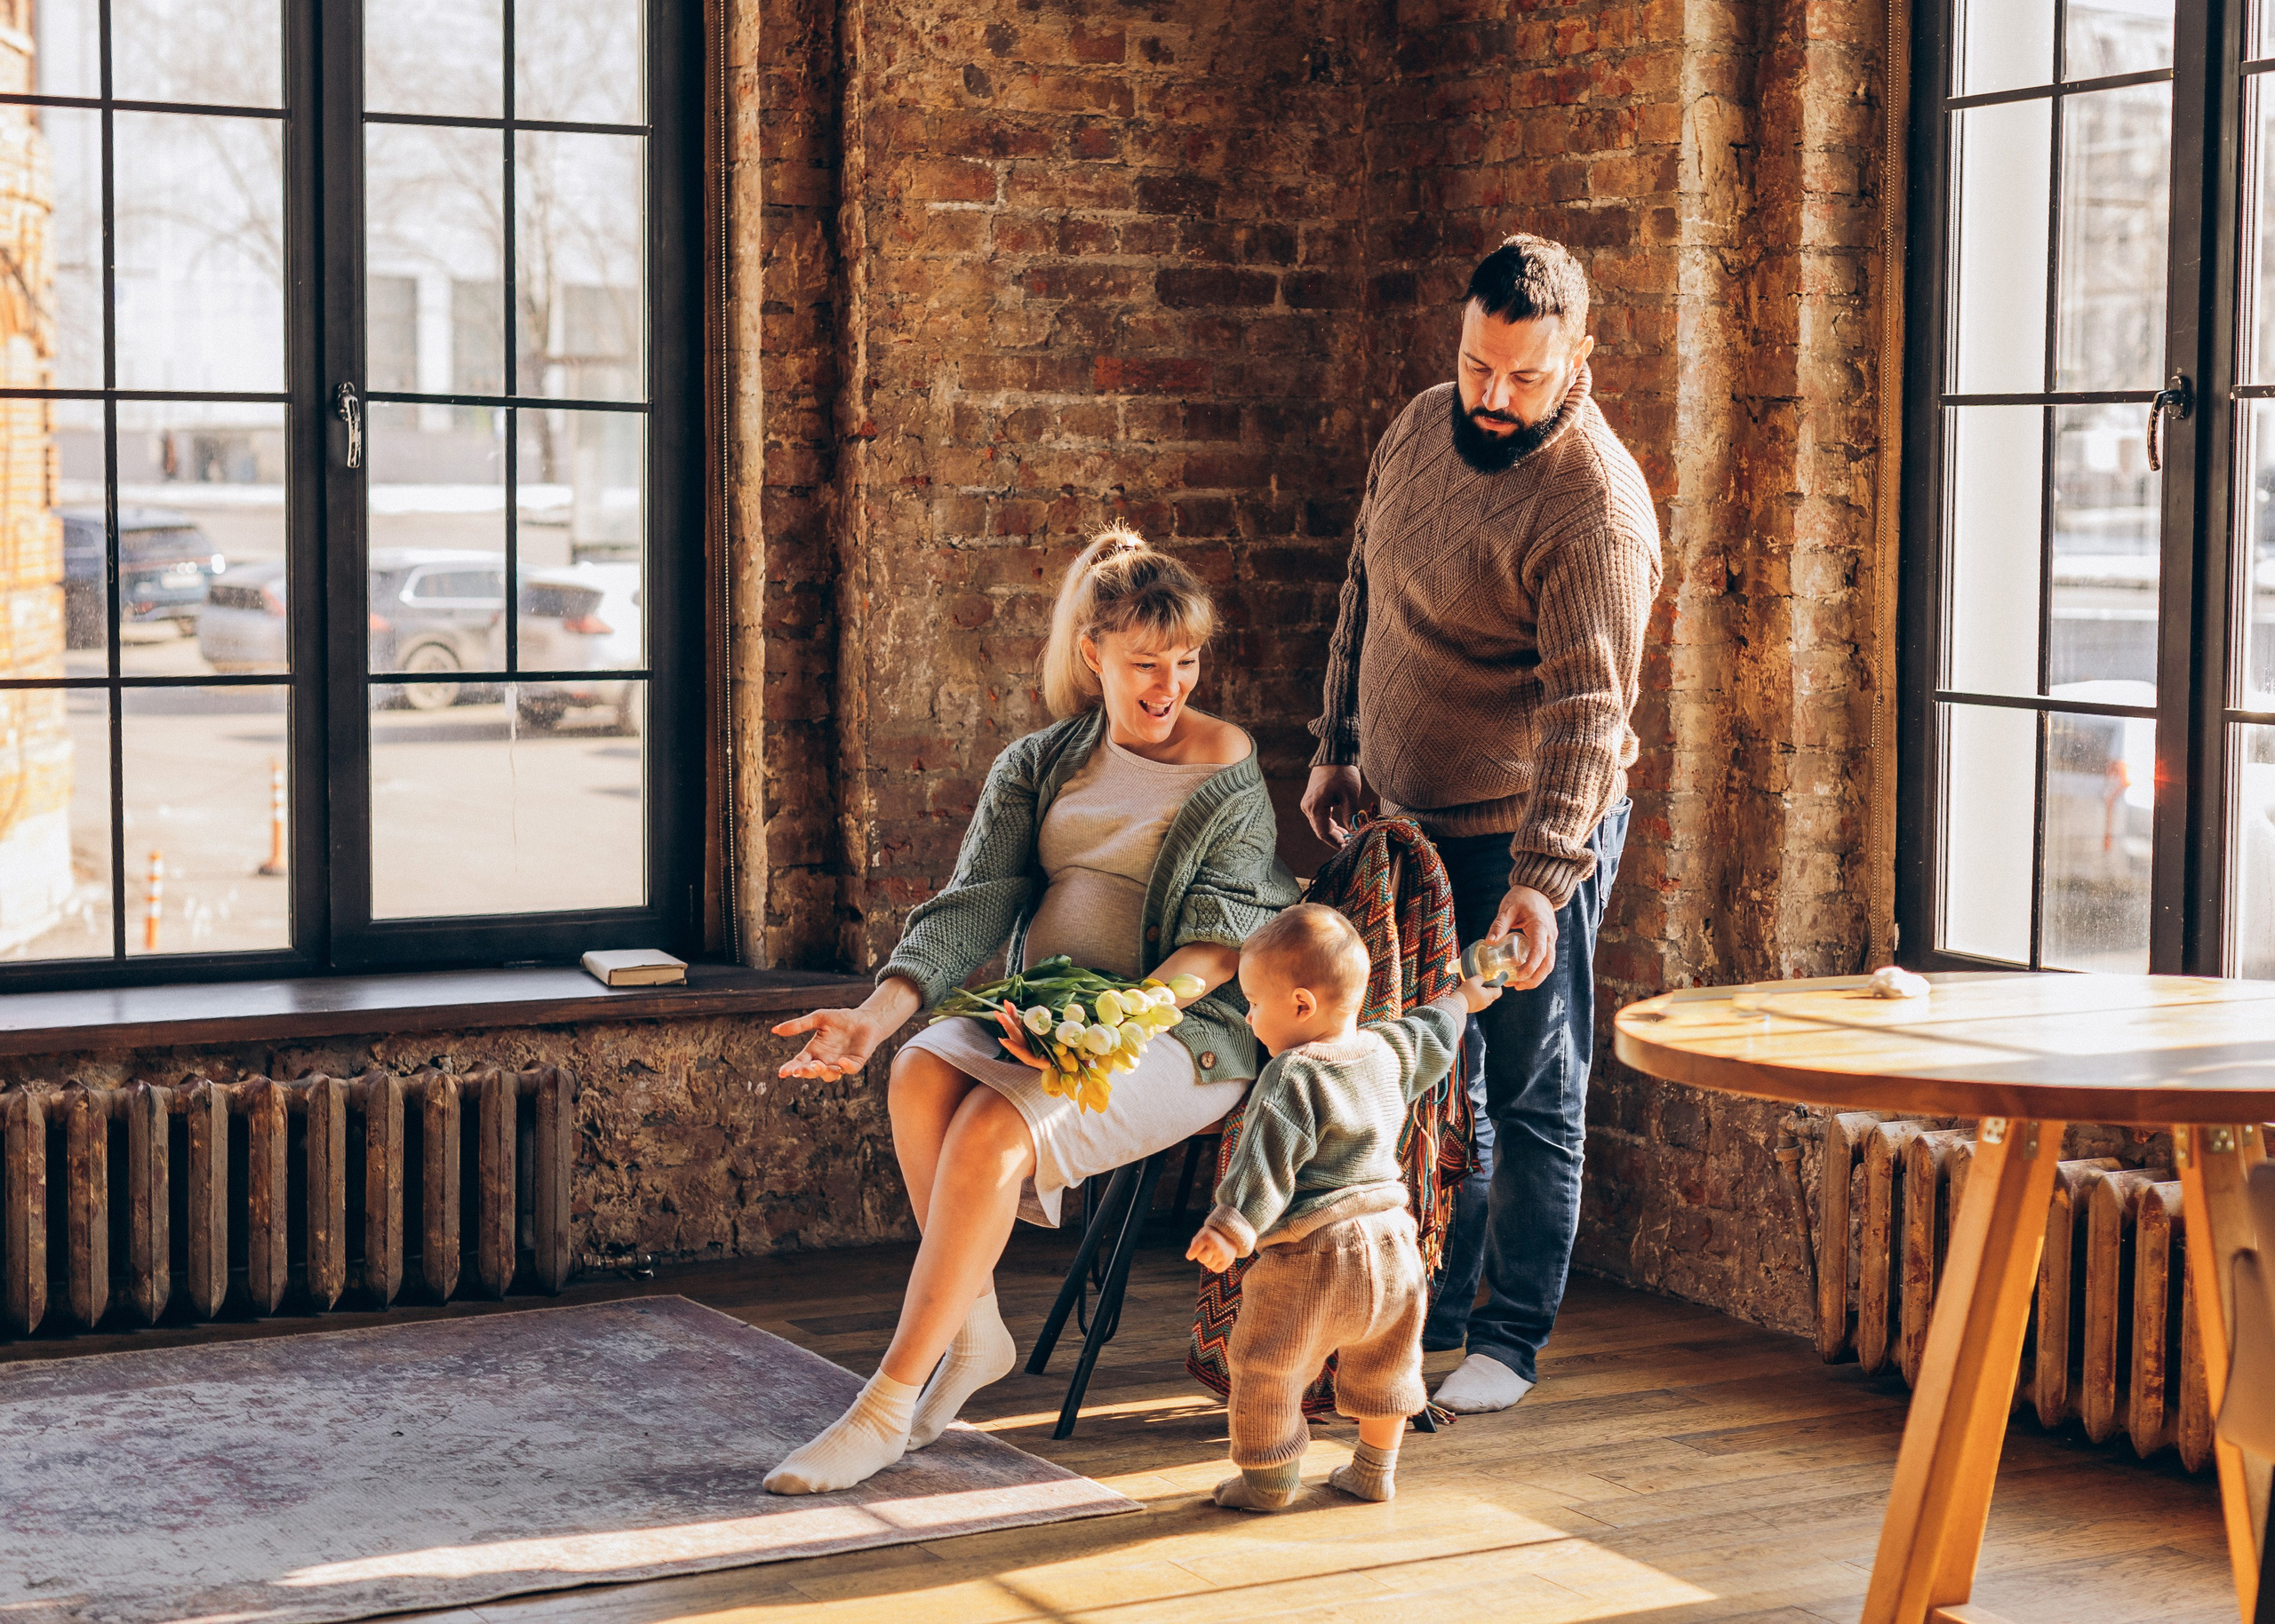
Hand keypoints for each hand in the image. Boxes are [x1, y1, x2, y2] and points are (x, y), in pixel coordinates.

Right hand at [773, 1005, 895, 1079]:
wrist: (865, 1018)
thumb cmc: (840, 1019)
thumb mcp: (818, 1018)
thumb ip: (799, 1025)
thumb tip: (774, 1030)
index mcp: (815, 1051)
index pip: (800, 1062)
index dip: (791, 1068)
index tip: (783, 1072)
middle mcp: (826, 1061)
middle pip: (813, 1072)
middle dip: (806, 1072)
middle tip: (799, 1070)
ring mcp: (841, 1063)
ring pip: (830, 1074)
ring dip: (823, 1071)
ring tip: (817, 1065)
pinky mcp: (856, 1062)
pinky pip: (851, 1069)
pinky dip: (846, 1067)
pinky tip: (842, 1061)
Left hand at [1186, 1225, 1237, 1272]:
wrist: (1230, 1233)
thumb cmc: (1211, 1235)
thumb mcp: (1201, 1234)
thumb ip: (1194, 1245)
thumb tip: (1190, 1257)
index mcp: (1206, 1237)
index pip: (1193, 1252)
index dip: (1191, 1254)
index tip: (1190, 1255)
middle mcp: (1214, 1245)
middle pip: (1201, 1259)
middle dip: (1201, 1256)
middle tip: (1205, 1251)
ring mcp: (1222, 1253)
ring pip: (1209, 1265)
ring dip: (1209, 1261)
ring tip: (1214, 1253)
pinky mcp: (1228, 1260)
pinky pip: (1217, 1269)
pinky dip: (1216, 1266)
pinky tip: (1218, 1258)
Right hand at [1301, 764, 1363, 845]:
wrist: (1334, 756)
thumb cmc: (1343, 773)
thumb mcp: (1350, 795)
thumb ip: (1351, 816)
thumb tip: (1355, 833)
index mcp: (1315, 806)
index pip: (1323, 833)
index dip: (1336, 842)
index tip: (1348, 847)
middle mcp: (1308, 807)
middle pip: (1320, 830)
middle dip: (1335, 838)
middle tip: (1350, 842)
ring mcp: (1308, 804)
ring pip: (1319, 825)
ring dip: (1333, 832)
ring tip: (1348, 835)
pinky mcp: (1311, 801)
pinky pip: (1319, 818)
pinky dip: (1329, 824)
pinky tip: (1341, 826)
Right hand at [1456, 973, 1504, 1013]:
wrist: (1457, 1004)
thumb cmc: (1466, 993)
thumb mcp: (1474, 981)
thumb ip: (1480, 977)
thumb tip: (1482, 978)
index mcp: (1489, 996)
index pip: (1499, 991)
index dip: (1497, 984)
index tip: (1492, 980)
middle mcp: (1487, 1002)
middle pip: (1492, 994)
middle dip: (1488, 987)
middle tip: (1481, 982)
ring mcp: (1481, 1006)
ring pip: (1485, 997)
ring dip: (1482, 992)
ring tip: (1474, 987)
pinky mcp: (1475, 1007)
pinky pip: (1479, 1000)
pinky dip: (1477, 996)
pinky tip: (1470, 992)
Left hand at [1488, 883, 1557, 990]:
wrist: (1538, 889)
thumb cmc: (1522, 896)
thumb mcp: (1508, 908)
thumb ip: (1499, 925)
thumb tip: (1489, 942)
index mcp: (1541, 927)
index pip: (1539, 952)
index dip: (1530, 966)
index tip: (1518, 976)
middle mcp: (1549, 936)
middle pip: (1547, 964)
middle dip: (1534, 979)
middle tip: (1516, 986)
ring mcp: (1551, 939)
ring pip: (1548, 964)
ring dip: (1536, 977)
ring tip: (1517, 984)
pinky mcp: (1548, 941)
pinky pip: (1545, 959)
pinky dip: (1536, 969)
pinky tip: (1522, 974)